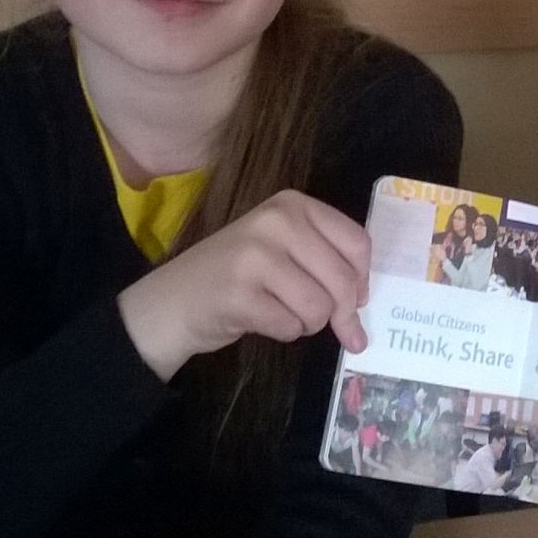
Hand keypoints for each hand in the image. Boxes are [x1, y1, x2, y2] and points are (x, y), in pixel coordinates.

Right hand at [117, 190, 370, 380]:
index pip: (356, 243)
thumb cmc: (237, 275)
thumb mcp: (283, 249)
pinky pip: (291, 326)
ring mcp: (254, 256)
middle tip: (328, 324)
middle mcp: (275, 222)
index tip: (357, 299)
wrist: (174, 300)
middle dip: (340, 312)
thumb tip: (363, 308)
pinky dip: (283, 332)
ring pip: (319, 307)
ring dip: (307, 322)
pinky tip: (260, 319)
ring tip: (282, 312)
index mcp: (292, 205)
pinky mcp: (239, 294)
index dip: (362, 279)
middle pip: (342, 280)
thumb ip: (326, 264)